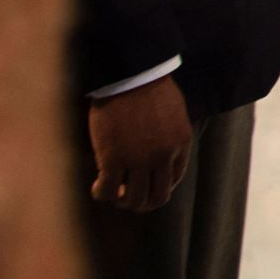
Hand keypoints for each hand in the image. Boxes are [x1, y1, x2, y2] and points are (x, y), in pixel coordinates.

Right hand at [87, 75, 192, 212]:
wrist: (131, 75)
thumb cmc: (149, 87)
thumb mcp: (172, 114)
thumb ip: (168, 138)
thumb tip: (155, 160)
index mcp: (181, 144)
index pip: (173, 179)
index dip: (158, 187)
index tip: (144, 184)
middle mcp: (163, 156)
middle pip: (157, 197)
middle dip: (142, 203)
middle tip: (127, 198)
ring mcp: (139, 160)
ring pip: (133, 199)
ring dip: (122, 201)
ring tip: (113, 193)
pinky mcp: (114, 159)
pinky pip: (108, 190)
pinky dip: (103, 194)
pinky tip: (98, 186)